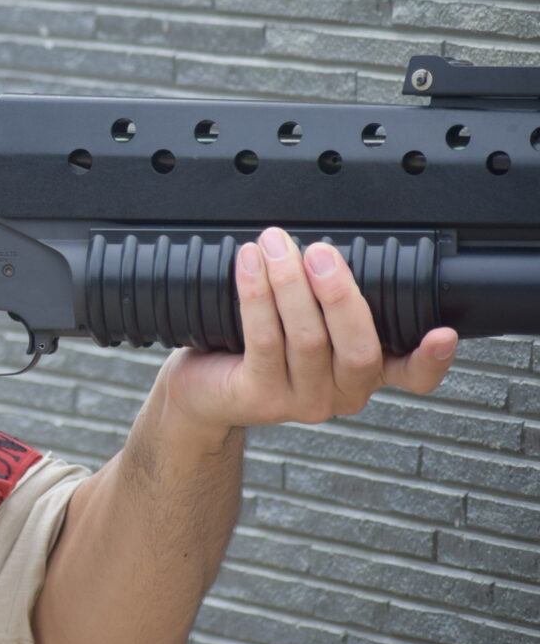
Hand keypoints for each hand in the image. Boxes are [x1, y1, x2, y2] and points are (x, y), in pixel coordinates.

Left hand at [161, 227, 456, 432]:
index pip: (413, 376)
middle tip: (319, 251)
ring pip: (307, 339)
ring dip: (289, 283)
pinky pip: (263, 340)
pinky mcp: (261, 397)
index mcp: (363, 373)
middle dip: (340, 293)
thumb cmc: (255, 348)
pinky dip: (257, 295)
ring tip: (274, 244)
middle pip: (358, 348)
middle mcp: (341, 393)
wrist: (200, 388)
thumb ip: (329, 301)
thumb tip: (328, 243)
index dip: (432, 359)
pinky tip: (250, 264)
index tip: (443, 333)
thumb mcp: (305, 325)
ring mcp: (302, 400)